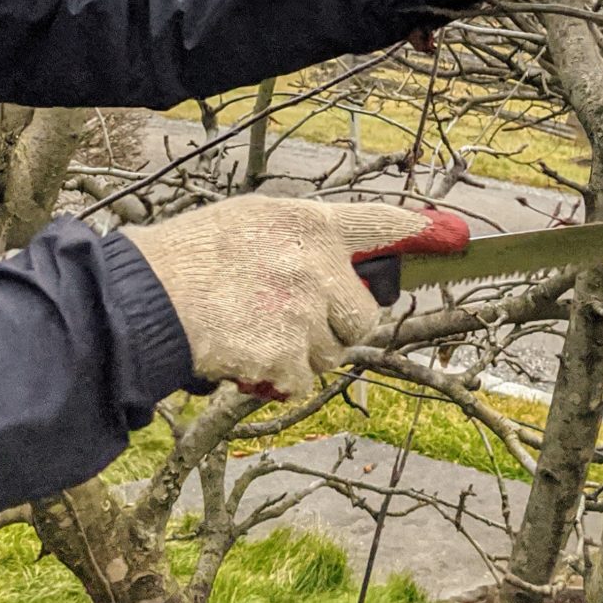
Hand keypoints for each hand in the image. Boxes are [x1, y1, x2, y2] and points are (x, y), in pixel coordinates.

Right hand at [125, 197, 464, 400]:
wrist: (148, 299)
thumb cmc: (186, 259)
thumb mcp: (248, 222)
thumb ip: (296, 239)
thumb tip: (330, 258)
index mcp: (308, 224)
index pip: (379, 222)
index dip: (420, 231)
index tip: (455, 236)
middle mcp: (317, 264)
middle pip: (364, 314)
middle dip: (336, 327)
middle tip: (288, 320)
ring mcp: (306, 311)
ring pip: (331, 352)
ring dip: (300, 355)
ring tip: (251, 332)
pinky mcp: (290, 354)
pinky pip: (299, 380)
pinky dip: (274, 380)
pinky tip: (242, 356)